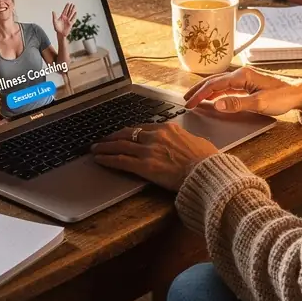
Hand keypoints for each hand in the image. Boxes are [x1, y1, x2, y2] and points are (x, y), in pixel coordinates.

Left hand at [53, 3, 76, 38]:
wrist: (60, 34)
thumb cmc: (57, 28)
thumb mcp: (55, 22)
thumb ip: (54, 16)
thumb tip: (53, 11)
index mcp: (62, 17)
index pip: (65, 10)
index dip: (66, 7)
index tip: (68, 3)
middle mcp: (65, 18)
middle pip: (69, 11)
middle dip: (70, 7)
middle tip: (72, 4)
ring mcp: (68, 20)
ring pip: (71, 14)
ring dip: (73, 10)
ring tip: (74, 6)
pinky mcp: (70, 23)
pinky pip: (73, 19)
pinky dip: (74, 16)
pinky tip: (75, 12)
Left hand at [91, 123, 216, 190]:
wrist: (206, 172)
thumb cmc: (206, 160)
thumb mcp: (198, 143)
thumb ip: (186, 140)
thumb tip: (188, 143)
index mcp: (168, 129)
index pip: (142, 127)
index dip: (129, 131)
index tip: (122, 134)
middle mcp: (155, 136)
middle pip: (127, 133)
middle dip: (112, 136)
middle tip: (102, 139)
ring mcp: (148, 150)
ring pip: (120, 145)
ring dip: (105, 147)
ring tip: (95, 148)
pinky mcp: (144, 166)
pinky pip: (121, 160)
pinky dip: (108, 159)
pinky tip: (99, 159)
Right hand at [185, 66, 301, 116]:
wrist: (297, 95)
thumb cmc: (282, 97)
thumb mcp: (259, 103)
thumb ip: (236, 104)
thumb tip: (216, 105)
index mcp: (241, 76)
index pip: (214, 84)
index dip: (200, 94)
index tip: (189, 103)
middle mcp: (240, 75)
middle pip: (213, 81)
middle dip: (198, 90)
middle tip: (185, 100)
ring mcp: (243, 80)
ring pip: (219, 84)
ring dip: (205, 91)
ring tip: (194, 99)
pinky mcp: (247, 86)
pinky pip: (226, 89)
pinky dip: (216, 94)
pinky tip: (212, 100)